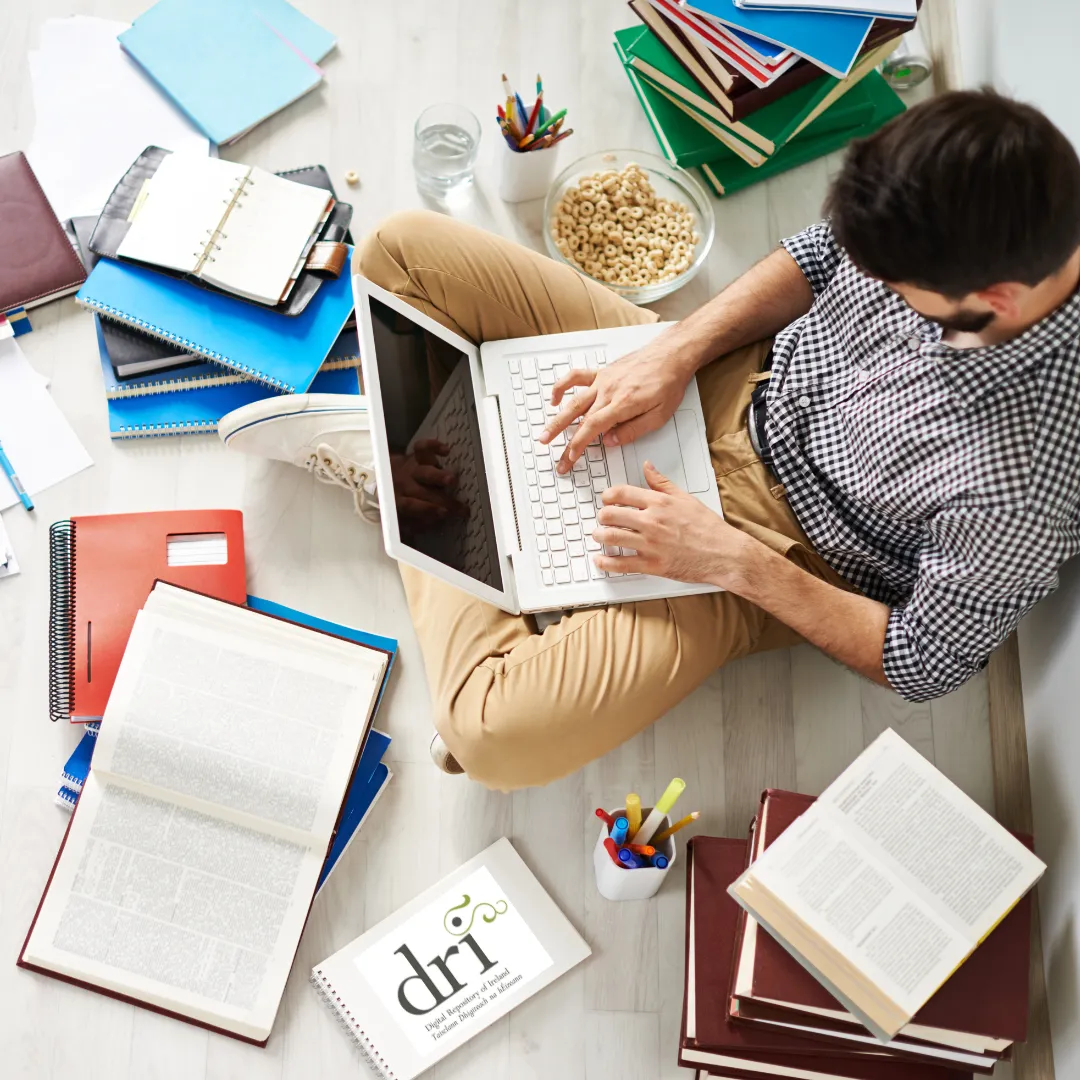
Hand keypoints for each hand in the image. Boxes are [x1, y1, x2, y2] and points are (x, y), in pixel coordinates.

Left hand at [390, 439, 466, 523]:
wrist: (380, 477)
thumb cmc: (396, 501)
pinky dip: (433, 446)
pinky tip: (445, 451)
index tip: (443, 514)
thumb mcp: (400, 518)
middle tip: (460, 507)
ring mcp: (409, 469)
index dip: (427, 510)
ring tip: (451, 480)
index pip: (411, 506)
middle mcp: (403, 484)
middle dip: (443, 500)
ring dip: (438, 475)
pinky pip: (422, 448)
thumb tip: (435, 527)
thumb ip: (416, 525)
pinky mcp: (414, 456)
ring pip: (424, 471)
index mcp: (397, 501)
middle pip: (423, 492)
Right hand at [539, 338, 694, 474]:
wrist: (671, 355)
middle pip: (578, 418)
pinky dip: (562, 387)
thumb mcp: (659, 415)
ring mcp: (603, 380)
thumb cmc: (668, 383)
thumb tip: (611, 441)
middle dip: (563, 440)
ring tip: (545, 434)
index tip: (571, 457)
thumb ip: (633, 430)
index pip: (592, 427)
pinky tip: (554, 399)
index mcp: (622, 403)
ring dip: (556, 419)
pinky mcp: (602, 372)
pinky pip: (576, 377)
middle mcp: (608, 391)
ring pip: (573, 401)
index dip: (578, 444)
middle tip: (556, 456)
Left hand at [592, 462, 755, 586]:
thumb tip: (647, 467)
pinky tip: (600, 560)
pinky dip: (606, 562)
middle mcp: (652, 522)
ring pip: (611, 537)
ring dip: (599, 536)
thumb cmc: (709, 528)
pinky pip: (621, 564)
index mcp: (660, 503)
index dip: (608, 496)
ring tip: (599, 536)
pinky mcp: (653, 565)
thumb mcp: (686, 498)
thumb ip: (662, 483)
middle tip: (602, 520)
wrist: (725, 554)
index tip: (606, 500)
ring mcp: (651, 544)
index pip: (621, 493)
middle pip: (611, 515)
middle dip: (602, 517)